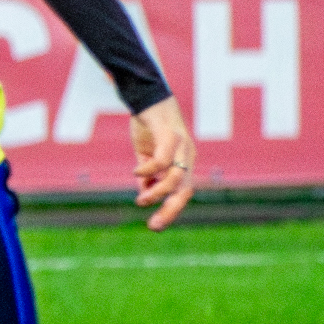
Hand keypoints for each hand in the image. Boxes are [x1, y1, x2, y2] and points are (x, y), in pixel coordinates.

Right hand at [129, 95, 195, 231]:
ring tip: (140, 201)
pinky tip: (136, 172)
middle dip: (171, 210)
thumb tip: (145, 193)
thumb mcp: (147, 155)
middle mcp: (187, 156)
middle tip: (153, 226)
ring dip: (157, 193)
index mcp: (184, 162)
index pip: (183, 192)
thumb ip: (149, 174)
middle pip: (185, 190)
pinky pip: (163, 160)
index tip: (154, 225)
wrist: (148, 97)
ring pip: (175, 178)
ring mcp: (181, 146)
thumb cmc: (149, 126)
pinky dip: (149, 170)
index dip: (171, 210)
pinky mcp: (170, 135)